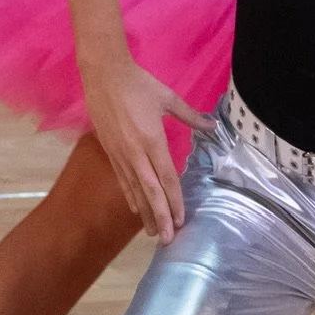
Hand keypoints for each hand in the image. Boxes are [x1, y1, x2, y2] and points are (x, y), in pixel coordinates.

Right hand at [83, 56, 214, 243]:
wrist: (103, 74)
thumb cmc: (138, 84)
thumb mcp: (168, 98)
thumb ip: (191, 116)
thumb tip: (211, 127)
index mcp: (152, 140)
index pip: (166, 178)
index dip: (174, 201)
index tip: (181, 221)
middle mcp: (135, 153)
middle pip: (150, 192)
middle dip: (160, 217)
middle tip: (167, 239)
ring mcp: (120, 154)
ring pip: (134, 190)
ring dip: (144, 213)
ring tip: (152, 232)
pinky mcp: (110, 152)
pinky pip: (122, 180)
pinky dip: (130, 197)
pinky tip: (136, 209)